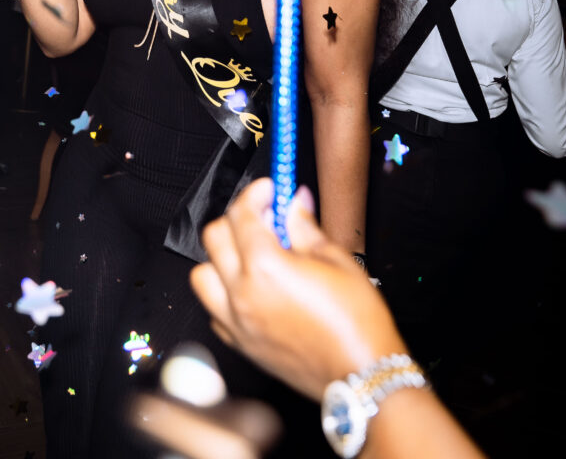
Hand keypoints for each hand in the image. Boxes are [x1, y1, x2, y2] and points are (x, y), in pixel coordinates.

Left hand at [190, 178, 404, 401]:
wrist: (362, 375)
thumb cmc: (356, 322)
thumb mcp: (336, 259)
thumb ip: (305, 226)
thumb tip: (294, 202)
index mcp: (265, 267)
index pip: (241, 214)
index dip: (255, 194)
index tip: (270, 190)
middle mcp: (242, 294)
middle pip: (214, 238)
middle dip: (237, 219)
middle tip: (264, 218)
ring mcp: (237, 322)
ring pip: (203, 274)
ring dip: (222, 257)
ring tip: (252, 254)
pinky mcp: (240, 344)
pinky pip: (214, 310)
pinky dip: (224, 294)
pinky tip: (251, 289)